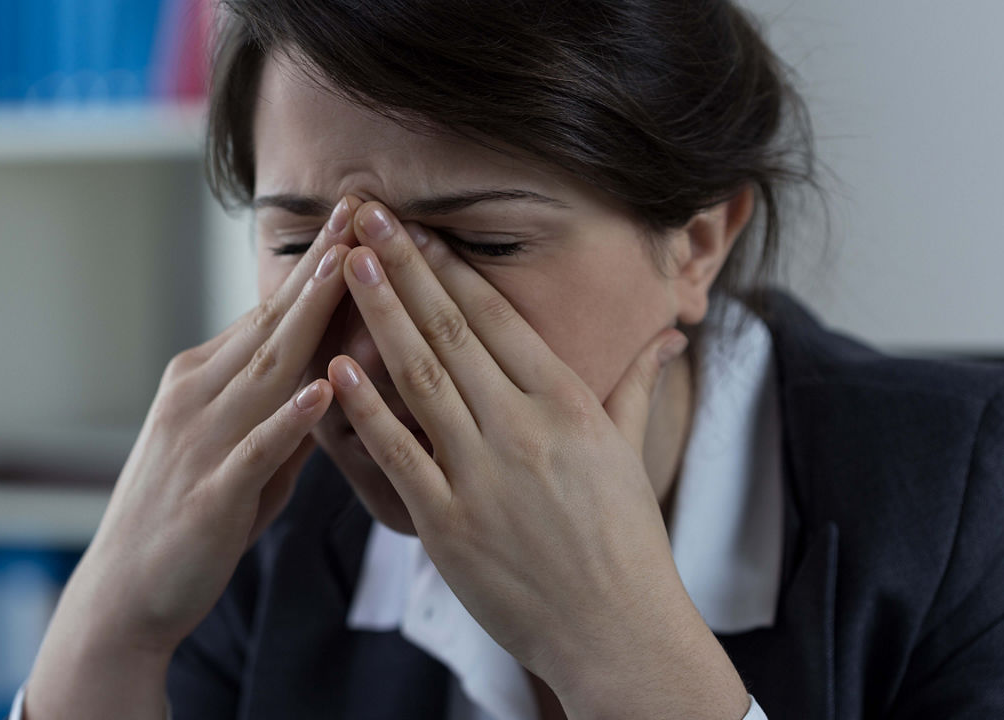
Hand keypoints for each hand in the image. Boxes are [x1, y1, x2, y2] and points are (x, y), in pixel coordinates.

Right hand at [24, 196, 361, 719]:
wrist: (126, 594)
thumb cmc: (190, 520)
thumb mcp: (234, 450)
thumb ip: (277, 411)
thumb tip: (327, 378)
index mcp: (202, 380)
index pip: (268, 312)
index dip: (313, 266)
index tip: (352, 219)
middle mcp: (198, 396)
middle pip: (270, 323)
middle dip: (318, 267)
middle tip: (358, 211)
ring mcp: (201, 441)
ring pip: (264, 369)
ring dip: (309, 318)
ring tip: (348, 272)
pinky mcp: (210, 494)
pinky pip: (255, 450)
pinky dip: (289, 420)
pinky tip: (321, 390)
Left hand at [328, 202, 749, 719]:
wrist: (616, 629)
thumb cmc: (624, 539)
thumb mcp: (630, 452)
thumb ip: (635, 385)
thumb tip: (667, 335)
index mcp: (565, 402)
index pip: (497, 317)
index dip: (451, 266)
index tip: (417, 226)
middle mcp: (521, 426)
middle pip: (450, 329)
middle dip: (404, 266)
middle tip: (366, 213)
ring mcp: (481, 473)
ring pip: (419, 376)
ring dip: (379, 314)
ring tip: (348, 264)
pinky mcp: (447, 522)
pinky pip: (398, 454)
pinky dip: (366, 409)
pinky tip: (336, 367)